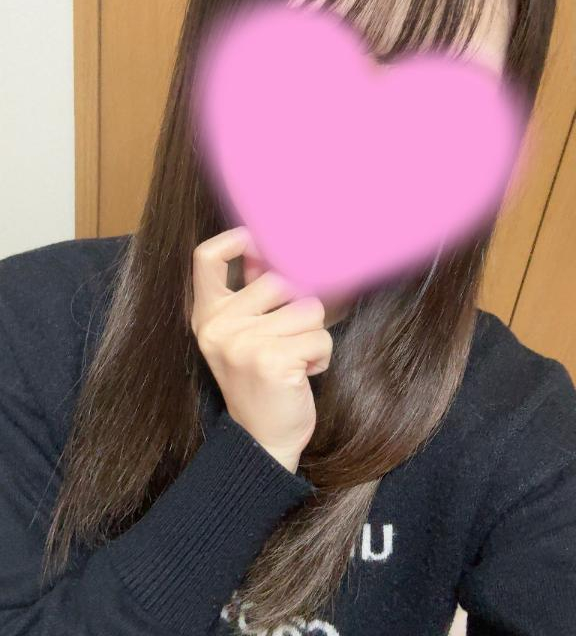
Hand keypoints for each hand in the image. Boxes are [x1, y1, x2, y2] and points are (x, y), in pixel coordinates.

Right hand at [191, 226, 332, 469]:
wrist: (261, 440)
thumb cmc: (259, 381)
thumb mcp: (244, 335)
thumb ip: (254, 294)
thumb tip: (286, 249)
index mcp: (208, 315)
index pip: (207, 258)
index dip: (235, 239)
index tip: (258, 241)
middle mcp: (219, 325)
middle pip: (282, 280)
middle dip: (300, 308)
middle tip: (290, 339)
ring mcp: (243, 343)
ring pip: (309, 308)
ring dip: (313, 335)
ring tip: (295, 360)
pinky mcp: (271, 360)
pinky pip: (320, 337)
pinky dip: (321, 357)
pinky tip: (302, 374)